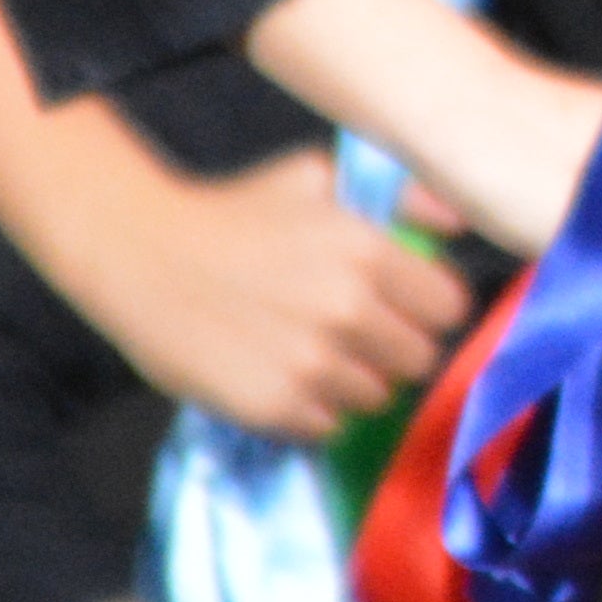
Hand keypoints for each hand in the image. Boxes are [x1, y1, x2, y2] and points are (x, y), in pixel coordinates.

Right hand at [45, 145, 469, 440]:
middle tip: (359, 330)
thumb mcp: (318, 177)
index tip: (405, 303)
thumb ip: (399, 194)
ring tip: (314, 349)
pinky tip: (283, 371)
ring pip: (377, 397)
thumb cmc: (237, 211)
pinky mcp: (274, 407)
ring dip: (355, 378)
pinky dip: (314, 407)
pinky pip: (329, 424)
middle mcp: (347, 313)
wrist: (142, 255)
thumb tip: (458, 221)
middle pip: (419, 359)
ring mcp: (310, 366)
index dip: (428, 306)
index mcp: (367, 253)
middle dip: (396, 346)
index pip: (449, 308)